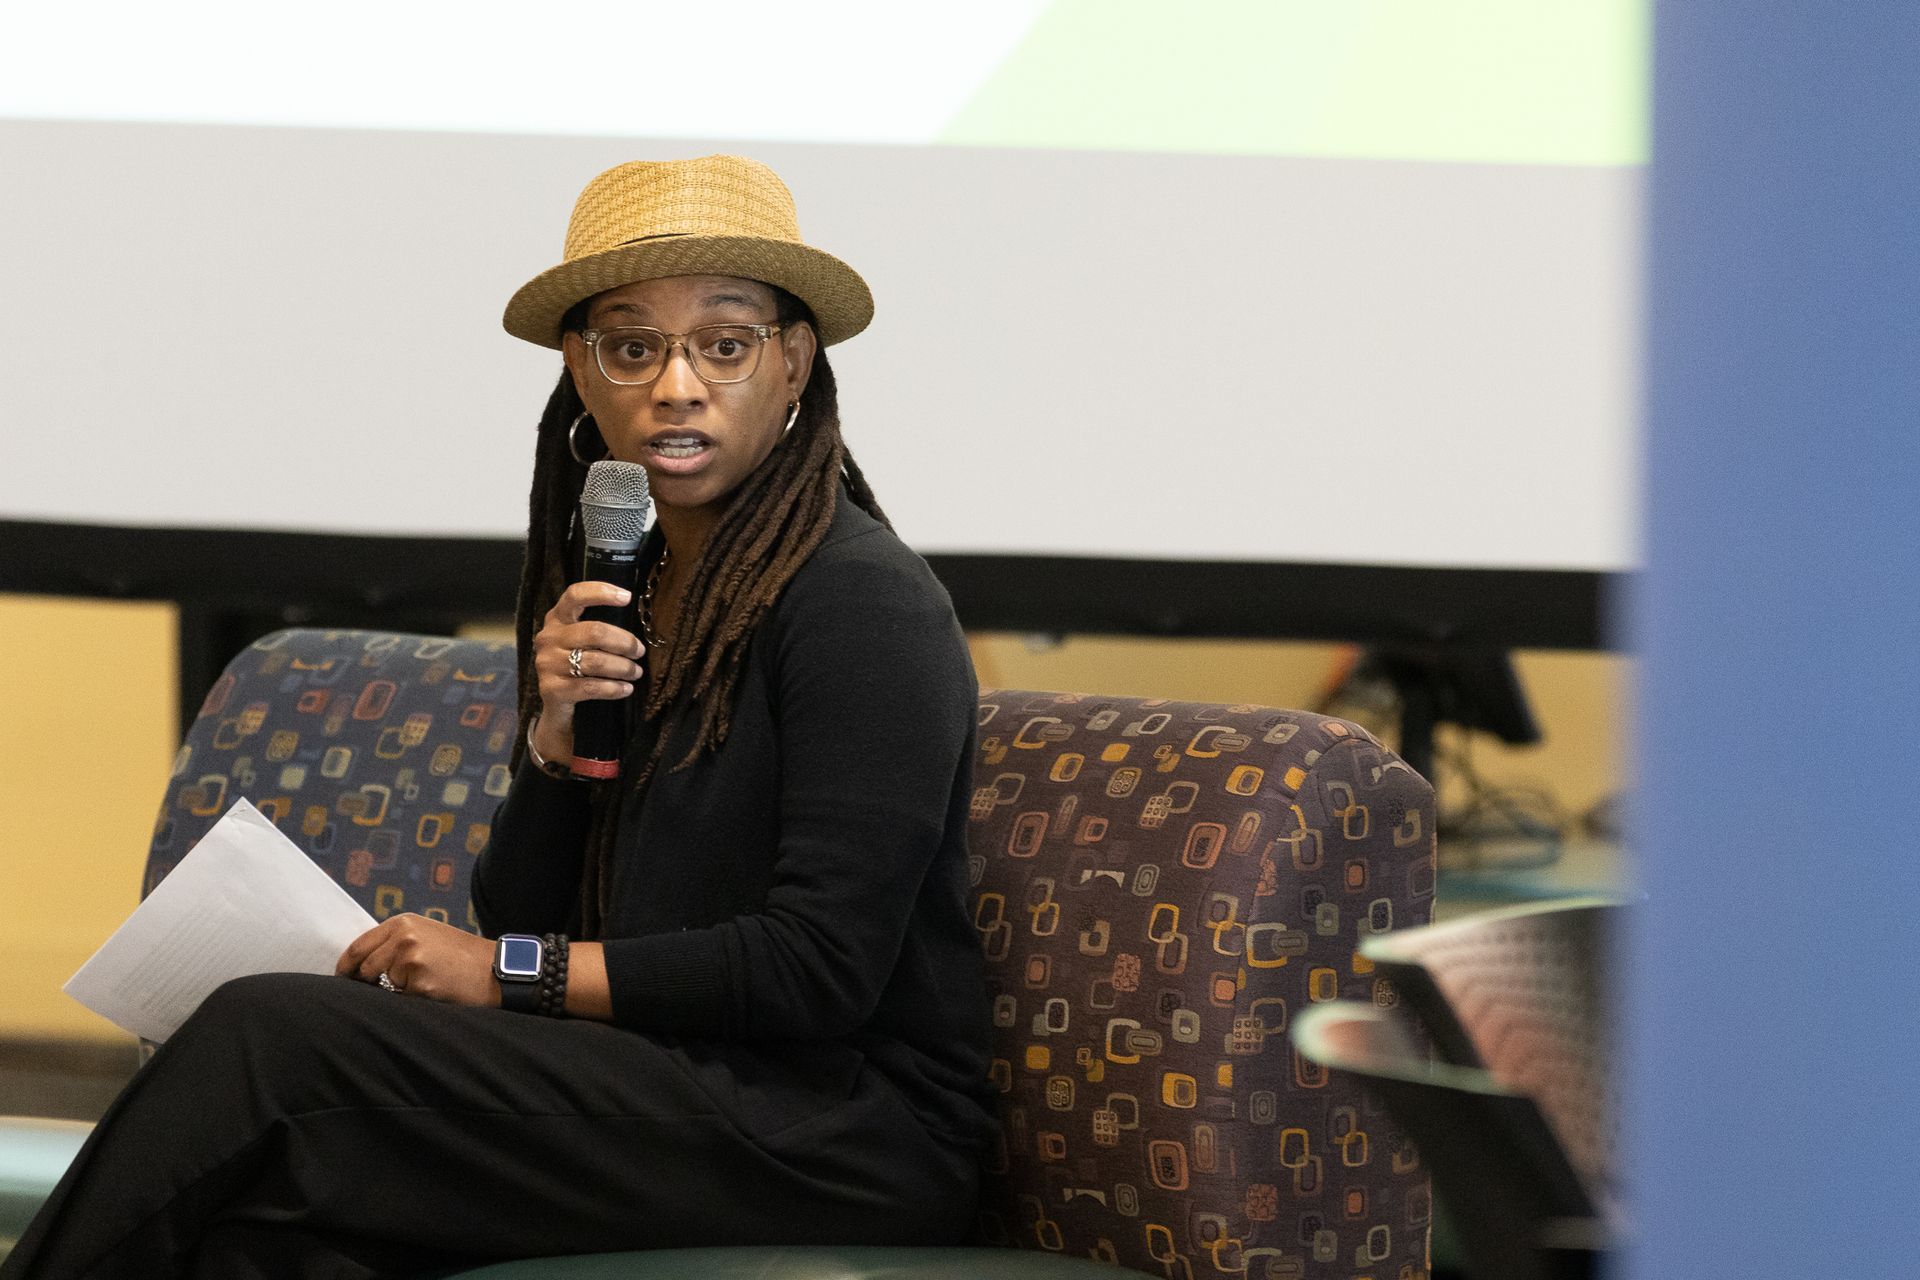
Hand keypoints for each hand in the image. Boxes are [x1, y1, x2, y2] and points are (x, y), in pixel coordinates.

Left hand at [336, 913, 499, 1005]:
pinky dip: (412, 999)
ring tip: (426, 981)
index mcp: (403, 923)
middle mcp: (404, 937)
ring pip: (382, 986)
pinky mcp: (419, 982)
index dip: (345, 966)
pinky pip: (401, 998)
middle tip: (391, 986)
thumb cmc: (459, 955)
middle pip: (364, 968)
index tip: (342, 978)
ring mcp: (410, 959)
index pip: (358, 947)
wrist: (492, 969)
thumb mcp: (427, 934)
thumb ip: (395, 941)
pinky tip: (434, 989)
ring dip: (396, 990)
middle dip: (370, 982)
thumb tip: (360, 962)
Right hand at [531, 581, 646, 760]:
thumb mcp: (580, 641)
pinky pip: (590, 687)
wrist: (557, 705)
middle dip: (625, 642)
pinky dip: (614, 688)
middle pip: (595, 631)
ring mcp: (547, 664)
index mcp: (556, 619)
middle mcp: (548, 638)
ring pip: (596, 661)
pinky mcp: (551, 689)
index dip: (601, 592)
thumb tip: (634, 618)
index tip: (627, 597)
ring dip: (624, 668)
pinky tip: (626, 689)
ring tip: (636, 673)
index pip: (575, 595)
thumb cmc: (577, 666)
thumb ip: (597, 628)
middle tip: (639, 652)